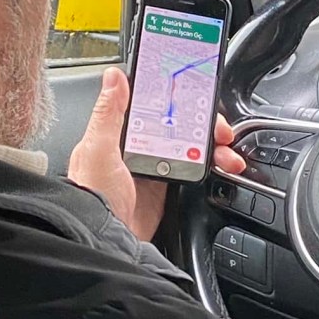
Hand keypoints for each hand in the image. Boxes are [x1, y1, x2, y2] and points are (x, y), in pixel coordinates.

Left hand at [68, 67, 244, 241]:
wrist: (103, 241)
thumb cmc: (91, 196)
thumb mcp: (98, 150)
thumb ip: (108, 114)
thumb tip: (114, 77)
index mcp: (120, 133)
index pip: (155, 105)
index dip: (179, 99)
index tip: (200, 95)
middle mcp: (138, 148)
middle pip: (179, 125)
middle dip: (205, 124)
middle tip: (221, 131)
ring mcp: (154, 168)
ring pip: (191, 146)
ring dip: (213, 146)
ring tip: (227, 154)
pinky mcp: (166, 188)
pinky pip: (194, 170)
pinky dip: (212, 167)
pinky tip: (222, 166)